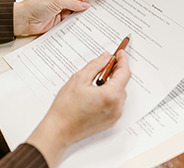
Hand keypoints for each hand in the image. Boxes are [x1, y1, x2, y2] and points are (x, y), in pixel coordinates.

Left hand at [13, 0, 104, 35]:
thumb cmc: (34, 5)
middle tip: (103, 2)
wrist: (24, 20)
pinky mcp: (61, 19)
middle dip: (91, 0)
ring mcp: (62, 8)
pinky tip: (87, 20)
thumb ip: (72, 3)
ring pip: (79, 8)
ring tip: (98, 12)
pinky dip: (80, 19)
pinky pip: (74, 18)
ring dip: (86, 11)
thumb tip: (85, 5)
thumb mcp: (56, 0)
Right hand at [26, 50, 130, 166]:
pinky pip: (114, 104)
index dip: (122, 61)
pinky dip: (109, 95)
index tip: (119, 53)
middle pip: (122, 84)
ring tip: (95, 81)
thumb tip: (105, 57)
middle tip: (104, 64)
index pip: (124, 73)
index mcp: (111, 95)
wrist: (59, 130)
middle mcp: (116, 107)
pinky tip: (95, 93)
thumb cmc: (66, 108)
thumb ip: (95, 65)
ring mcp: (114, 116)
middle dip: (115, 72)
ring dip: (111, 84)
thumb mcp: (79, 79)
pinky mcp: (109, 121)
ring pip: (118, 94)